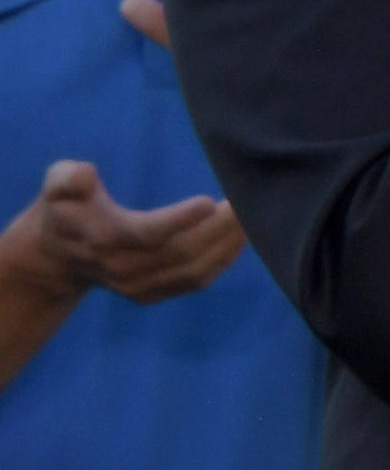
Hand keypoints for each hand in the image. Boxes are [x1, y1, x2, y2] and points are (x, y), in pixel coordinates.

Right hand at [0, 158, 249, 307]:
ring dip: (229, 245)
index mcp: (103, 238)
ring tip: (256, 214)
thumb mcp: (56, 186)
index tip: (211, 201)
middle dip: (220, 229)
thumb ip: (67, 179)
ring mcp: (138, 286)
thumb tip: (83, 176)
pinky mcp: (151, 294)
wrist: (54, 258)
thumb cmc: (64, 209)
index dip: (179, 220)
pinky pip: (195, 281)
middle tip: (250, 199)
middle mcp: (122, 268)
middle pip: (181, 253)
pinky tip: (242, 235)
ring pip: (194, 271)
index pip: (146, 234)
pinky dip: (223, 260)